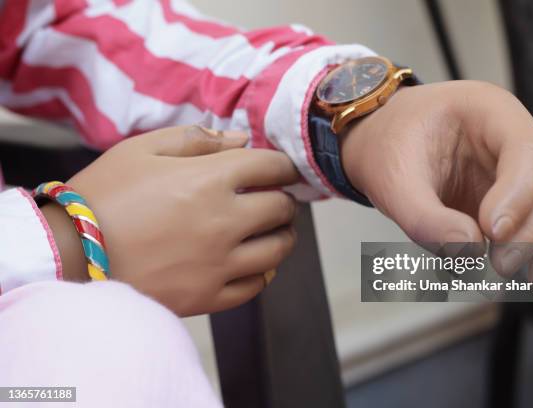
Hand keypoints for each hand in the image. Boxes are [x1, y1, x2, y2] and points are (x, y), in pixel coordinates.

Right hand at [42, 126, 298, 315]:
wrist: (68, 255)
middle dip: (283, 198)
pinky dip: (263, 271)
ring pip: (278, 249)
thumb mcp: (141, 150)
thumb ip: (195, 138)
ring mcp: (219, 264)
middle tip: (274, 196)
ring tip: (270, 228)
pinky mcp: (208, 296)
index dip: (283, 164)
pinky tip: (253, 261)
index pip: (272, 167)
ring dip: (282, 234)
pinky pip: (256, 285)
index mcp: (209, 180)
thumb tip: (240, 140)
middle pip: (282, 208)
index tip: (280, 168)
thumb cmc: (102, 196)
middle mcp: (224, 222)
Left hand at [340, 80, 532, 294]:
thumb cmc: (386, 148)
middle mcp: (509, 138)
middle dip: (529, 229)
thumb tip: (469, 256)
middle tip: (500, 266)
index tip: (493, 231)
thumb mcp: (392, 180)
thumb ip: (424, 218)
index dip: (519, 192)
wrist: (378, 145)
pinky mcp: (507, 199)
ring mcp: (512, 170)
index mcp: (487, 110)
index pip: (524, 148)